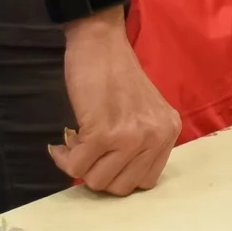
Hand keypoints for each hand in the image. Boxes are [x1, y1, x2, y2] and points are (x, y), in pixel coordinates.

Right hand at [51, 15, 182, 195]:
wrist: (100, 43)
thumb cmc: (117, 73)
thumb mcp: (144, 110)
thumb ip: (139, 142)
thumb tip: (112, 177)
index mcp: (169, 132)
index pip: (145, 181)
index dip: (118, 174)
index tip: (103, 160)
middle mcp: (155, 136)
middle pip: (120, 187)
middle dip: (97, 173)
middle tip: (85, 152)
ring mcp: (130, 136)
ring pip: (97, 181)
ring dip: (79, 166)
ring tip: (74, 144)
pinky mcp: (103, 133)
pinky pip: (76, 166)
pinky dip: (63, 158)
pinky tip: (63, 142)